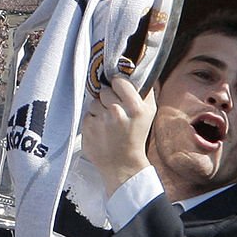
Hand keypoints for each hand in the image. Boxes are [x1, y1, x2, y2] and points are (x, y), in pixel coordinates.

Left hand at [81, 75, 156, 196]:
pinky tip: (101, 130)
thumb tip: (138, 72)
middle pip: (104, 91)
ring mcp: (101, 121)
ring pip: (93, 102)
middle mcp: (117, 112)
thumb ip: (145, 91)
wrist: (123, 164)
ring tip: (108, 122)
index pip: (119, 81)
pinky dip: (92, 120)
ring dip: (99, 109)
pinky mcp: (88, 129)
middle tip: (114, 110)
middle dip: (108, 98)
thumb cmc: (136, 136)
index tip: (118, 89)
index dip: (118, 85)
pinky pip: (87, 114)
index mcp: (135, 107)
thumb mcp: (149, 113)